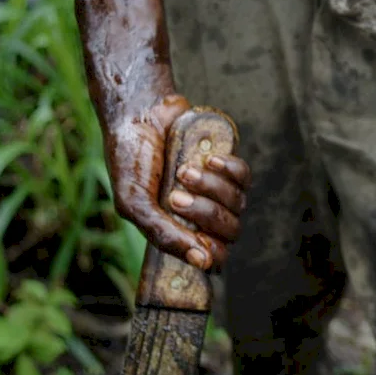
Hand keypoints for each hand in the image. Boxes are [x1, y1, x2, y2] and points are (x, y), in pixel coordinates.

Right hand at [105, 94, 250, 270]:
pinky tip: (209, 159)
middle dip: (205, 214)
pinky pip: (244, 176)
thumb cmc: (131, 160)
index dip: (214, 253)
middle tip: (176, 196)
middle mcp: (203, 214)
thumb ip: (163, 233)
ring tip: (183, 170)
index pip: (214, 257)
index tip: (200, 239)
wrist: (139, 114)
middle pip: (230, 231)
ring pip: (238, 203)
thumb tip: (200, 261)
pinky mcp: (227, 165)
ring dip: (211, 188)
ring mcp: (218, 190)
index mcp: (180, 230)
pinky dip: (229, 169)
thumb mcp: (135, 202)